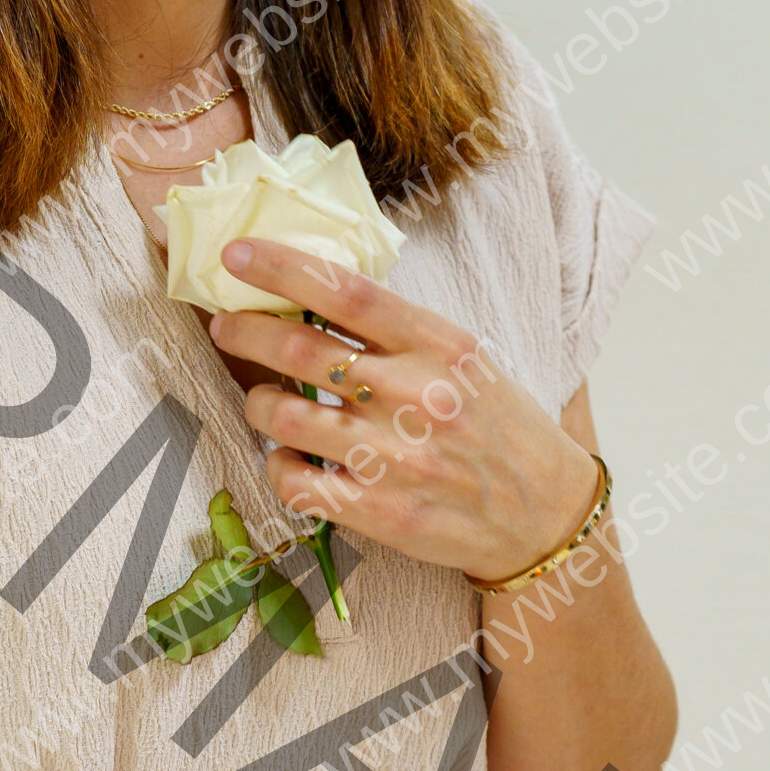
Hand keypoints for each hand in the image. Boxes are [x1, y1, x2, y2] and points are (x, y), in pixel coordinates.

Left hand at [208, 237, 600, 586]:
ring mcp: (394, 458)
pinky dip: (277, 465)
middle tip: (226, 326)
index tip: (236, 256)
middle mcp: (413, 397)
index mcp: (437, 346)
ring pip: (281, 416)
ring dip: (258, 402)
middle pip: (299, 349)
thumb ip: (398, 334)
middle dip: (244, 330)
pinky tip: (289, 458)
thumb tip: (312, 296)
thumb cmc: (497, 428)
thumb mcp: (464, 361)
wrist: (543, 515)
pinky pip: (292, 481)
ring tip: (265, 401)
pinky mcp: (378, 512)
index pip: (346, 291)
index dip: (282, 267)